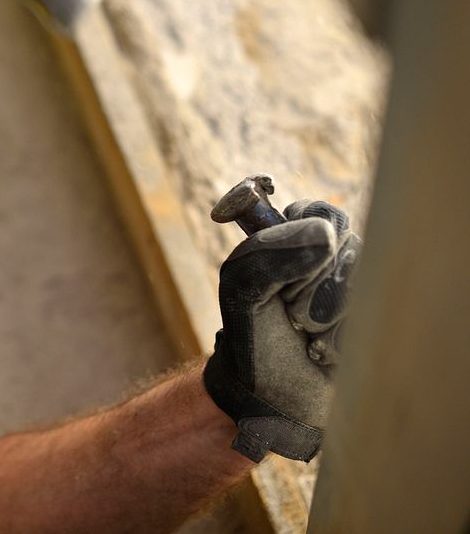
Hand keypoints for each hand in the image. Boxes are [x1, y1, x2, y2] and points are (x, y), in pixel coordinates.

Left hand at [203, 201, 359, 461]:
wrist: (271, 404)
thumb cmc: (253, 342)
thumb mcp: (241, 291)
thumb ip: (266, 255)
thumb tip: (324, 234)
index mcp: (302, 247)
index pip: (327, 218)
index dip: (306, 245)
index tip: (281, 276)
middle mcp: (337, 268)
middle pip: (348, 253)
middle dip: (310, 291)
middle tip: (289, 317)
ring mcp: (362, 298)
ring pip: (360, 289)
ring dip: (324, 322)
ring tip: (305, 339)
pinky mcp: (381, 330)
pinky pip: (374, 324)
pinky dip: (340, 344)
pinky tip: (324, 357)